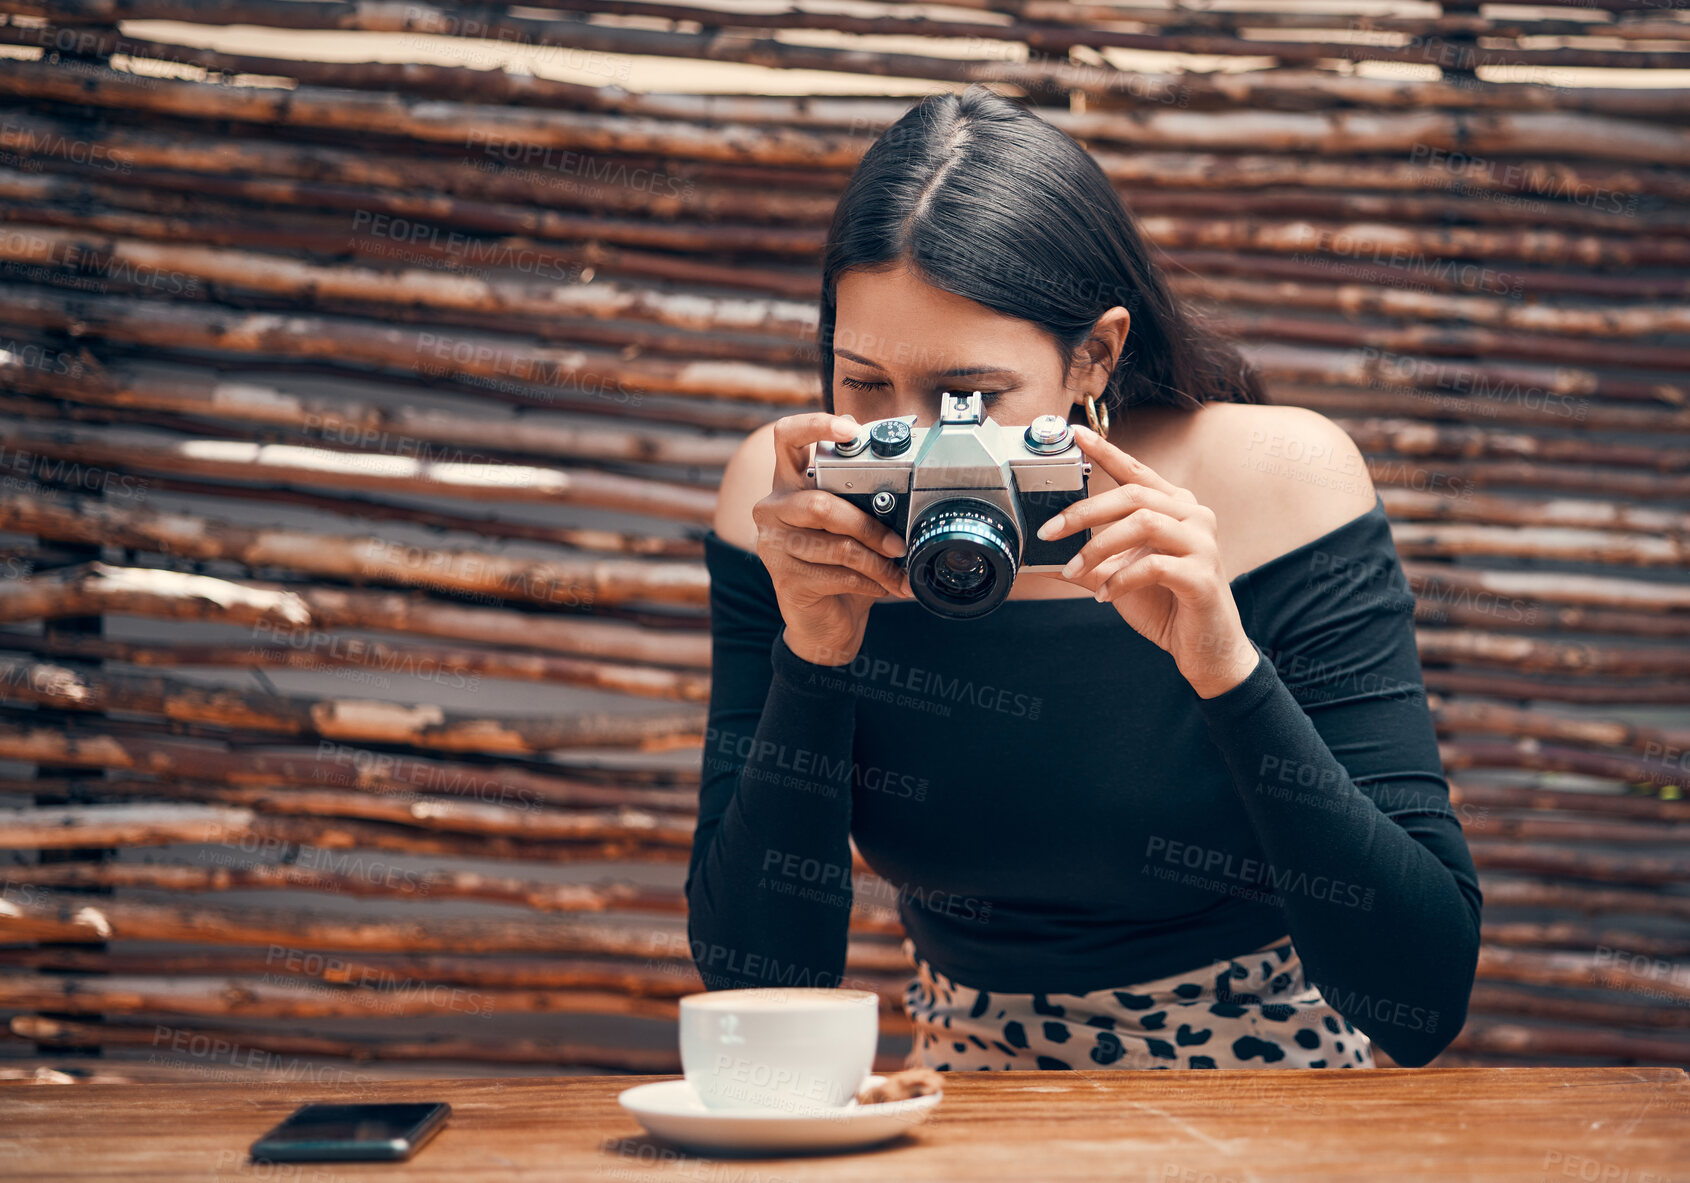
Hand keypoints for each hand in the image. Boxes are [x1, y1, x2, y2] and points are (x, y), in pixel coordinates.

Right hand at [753, 411, 915, 665]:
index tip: (850, 430)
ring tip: (899, 571)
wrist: (825, 621)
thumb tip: (907, 479)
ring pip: (836, 545)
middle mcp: (773, 508)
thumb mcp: (853, 523)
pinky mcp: (785, 579)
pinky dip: (871, 582)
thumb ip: (865, 498)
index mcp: (790, 482)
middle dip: (868, 525)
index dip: (816, 426)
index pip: (787, 437)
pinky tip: (883, 586)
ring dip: (877, 561)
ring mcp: (773, 545)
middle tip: (899, 543)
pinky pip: (838, 575)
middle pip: (820, 504)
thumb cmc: (841, 564)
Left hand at [1037, 424, 1259, 697]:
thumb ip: (1093, 559)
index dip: (1107, 452)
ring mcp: (1203, 544)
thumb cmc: (1166, 606)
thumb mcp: (1120, 575)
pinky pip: (1154, 565)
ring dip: (1099, 547)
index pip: (1137, 472)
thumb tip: (1048, 552)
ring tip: (1075, 569)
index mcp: (1176, 508)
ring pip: (1143, 523)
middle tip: (1050, 531)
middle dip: (1085, 512)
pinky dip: (1121, 578)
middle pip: (1133, 495)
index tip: (1076, 436)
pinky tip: (1105, 594)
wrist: (1206, 649)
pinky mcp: (1203, 576)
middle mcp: (1194, 516)